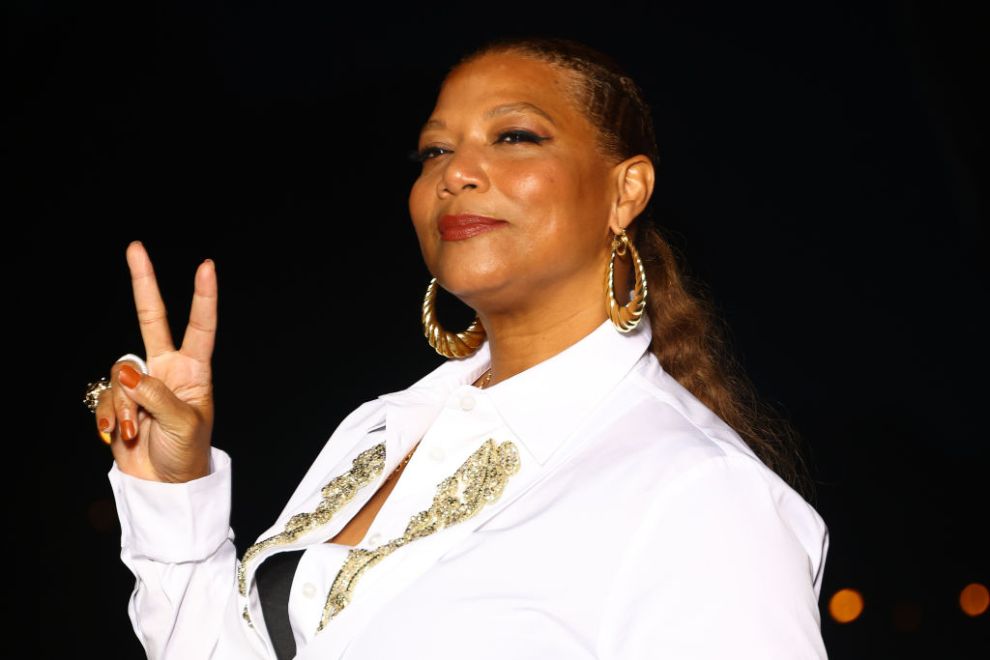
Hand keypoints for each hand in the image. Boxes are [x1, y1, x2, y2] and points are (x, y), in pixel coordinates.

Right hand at [94, 241, 216, 482]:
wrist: (166, 486)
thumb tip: (127, 371)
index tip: (207, 266)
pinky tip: (118, 435)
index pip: (200, 326)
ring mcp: (141, 384)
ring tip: (135, 430)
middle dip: (143, 283)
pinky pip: (104, 395)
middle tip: (135, 247)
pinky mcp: (119, 401)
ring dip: (123, 403)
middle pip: (152, 319)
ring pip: (120, 372)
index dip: (202, 297)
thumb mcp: (182, 424)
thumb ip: (156, 395)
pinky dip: (108, 415)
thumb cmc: (187, 454)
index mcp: (193, 371)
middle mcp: (166, 370)